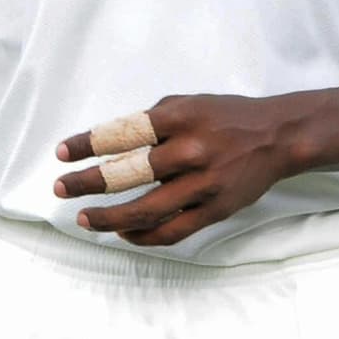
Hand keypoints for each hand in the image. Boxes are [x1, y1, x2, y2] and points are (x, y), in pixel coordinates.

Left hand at [54, 94, 296, 246]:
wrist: (278, 137)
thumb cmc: (227, 117)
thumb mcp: (189, 103)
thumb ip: (154, 120)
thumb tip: (112, 142)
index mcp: (180, 118)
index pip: (122, 132)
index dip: (87, 144)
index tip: (61, 153)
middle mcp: (191, 150)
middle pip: (127, 173)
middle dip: (87, 183)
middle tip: (61, 188)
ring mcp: (203, 184)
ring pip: (145, 211)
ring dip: (108, 218)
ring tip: (84, 218)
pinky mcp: (215, 209)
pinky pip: (171, 231)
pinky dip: (142, 236)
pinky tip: (122, 234)